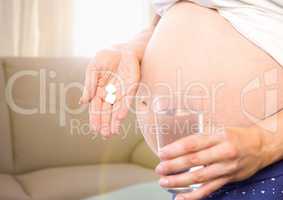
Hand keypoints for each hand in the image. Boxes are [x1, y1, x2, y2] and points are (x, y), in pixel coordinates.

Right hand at [80, 47, 140, 136]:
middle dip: (105, 123)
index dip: (95, 118)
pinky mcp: (131, 87)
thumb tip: (83, 102)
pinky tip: (119, 117)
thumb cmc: (107, 58)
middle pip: (107, 111)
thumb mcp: (93, 69)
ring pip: (117, 109)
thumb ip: (89, 85)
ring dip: (114, 121)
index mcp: (100, 91)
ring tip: (112, 132)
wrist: (122, 49)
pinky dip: (123, 108)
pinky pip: (126, 99)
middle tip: (105, 134)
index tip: (94, 128)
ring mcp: (121, 92)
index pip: (96, 107)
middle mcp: (111, 94)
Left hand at [155, 126, 270, 199]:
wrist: (260, 146)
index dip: (175, 149)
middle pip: (193, 161)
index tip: (162, 153)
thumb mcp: (219, 130)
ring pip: (199, 177)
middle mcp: (222, 153)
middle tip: (159, 168)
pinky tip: (180, 197)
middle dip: (173, 166)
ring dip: (179, 181)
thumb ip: (201, 138)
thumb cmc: (236, 136)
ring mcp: (225, 168)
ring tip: (164, 181)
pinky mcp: (228, 180)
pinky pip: (208, 190)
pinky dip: (193, 195)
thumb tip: (177, 145)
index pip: (193, 143)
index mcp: (218, 137)